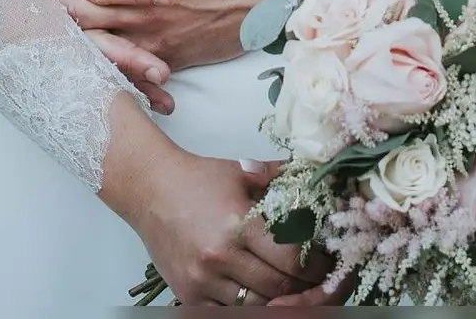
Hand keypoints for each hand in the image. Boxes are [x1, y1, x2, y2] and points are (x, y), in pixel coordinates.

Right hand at [126, 155, 335, 305]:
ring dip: (279, 300)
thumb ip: (279, 177)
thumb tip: (313, 173)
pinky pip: (228, 312)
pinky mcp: (189, 294)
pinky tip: (261, 294)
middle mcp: (221, 256)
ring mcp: (203, 279)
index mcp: (239, 225)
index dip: (317, 266)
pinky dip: (249, 306)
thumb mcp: (241, 171)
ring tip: (293, 289)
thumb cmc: (194, 178)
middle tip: (318, 280)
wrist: (147, 188)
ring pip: (257, 306)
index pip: (292, 259)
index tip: (328, 264)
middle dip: (305, 286)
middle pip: (279, 287)